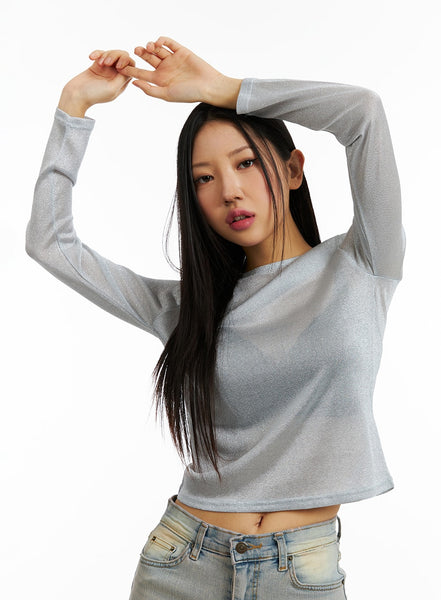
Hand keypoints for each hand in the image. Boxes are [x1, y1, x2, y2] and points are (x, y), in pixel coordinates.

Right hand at [58, 49, 135, 116]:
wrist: (75, 95)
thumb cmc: (94, 95)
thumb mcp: (112, 89)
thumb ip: (122, 78)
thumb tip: (129, 68)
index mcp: (121, 83)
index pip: (131, 67)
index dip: (126, 63)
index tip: (117, 67)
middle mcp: (116, 75)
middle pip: (123, 57)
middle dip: (116, 56)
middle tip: (106, 62)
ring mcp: (106, 70)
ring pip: (113, 54)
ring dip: (106, 54)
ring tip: (99, 62)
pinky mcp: (96, 65)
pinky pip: (101, 53)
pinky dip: (97, 53)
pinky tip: (91, 58)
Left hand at [117, 37, 241, 108]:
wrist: (208, 86)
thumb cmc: (189, 94)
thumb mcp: (166, 94)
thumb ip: (150, 90)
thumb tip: (134, 82)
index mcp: (160, 80)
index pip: (141, 73)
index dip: (131, 69)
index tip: (121, 66)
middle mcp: (165, 69)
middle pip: (148, 58)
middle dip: (140, 53)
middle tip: (136, 51)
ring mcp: (173, 59)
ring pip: (157, 49)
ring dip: (150, 46)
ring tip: (148, 47)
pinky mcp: (181, 51)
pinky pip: (169, 43)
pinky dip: (162, 40)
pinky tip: (158, 43)